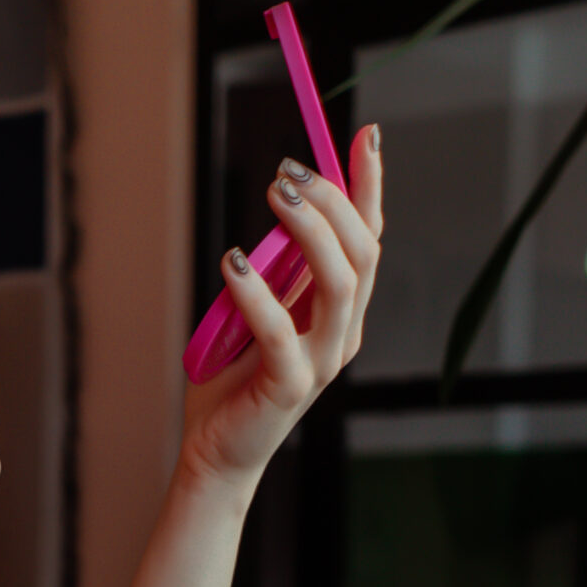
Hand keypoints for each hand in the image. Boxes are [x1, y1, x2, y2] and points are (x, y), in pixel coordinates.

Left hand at [179, 123, 383, 494]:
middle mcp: (343, 333)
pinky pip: (281, 330)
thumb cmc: (233, 379)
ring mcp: (322, 362)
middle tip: (286, 170)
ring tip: (272, 195)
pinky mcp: (291, 387)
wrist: (216, 451)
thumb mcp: (257, 308)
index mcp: (341, 312)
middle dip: (332, 201)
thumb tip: (281, 205)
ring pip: (340, 283)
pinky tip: (232, 262)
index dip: (370, 187)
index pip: (368, 239)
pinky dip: (257, 291)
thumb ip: (276, 269)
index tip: (365, 136)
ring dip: (310, 231)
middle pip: (361, 252)